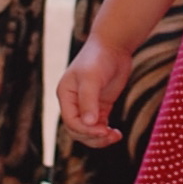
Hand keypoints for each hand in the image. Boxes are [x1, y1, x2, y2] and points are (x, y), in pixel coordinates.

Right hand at [57, 33, 133, 148]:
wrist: (113, 45)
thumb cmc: (98, 57)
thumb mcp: (91, 78)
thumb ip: (88, 101)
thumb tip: (88, 123)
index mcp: (65, 95)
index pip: (70, 121)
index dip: (85, 130)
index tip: (102, 130)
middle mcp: (73, 102)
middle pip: (77, 130)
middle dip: (92, 136)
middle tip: (109, 135)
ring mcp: (87, 105)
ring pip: (88, 131)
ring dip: (100, 138)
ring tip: (115, 136)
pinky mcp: (101, 106)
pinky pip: (100, 125)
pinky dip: (106, 132)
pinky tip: (117, 133)